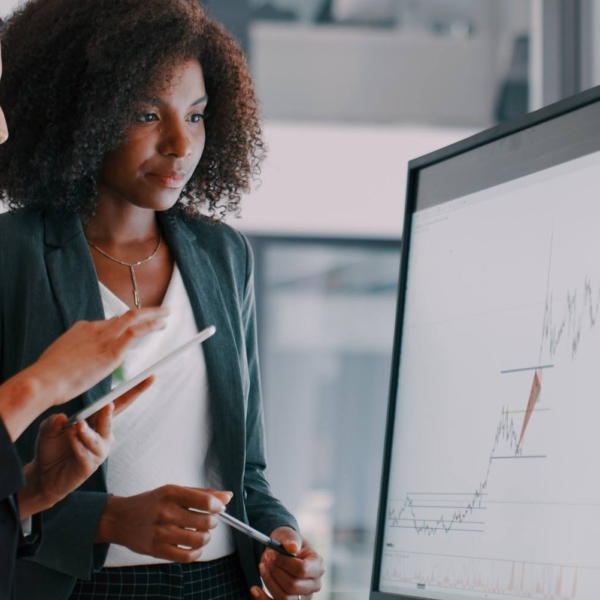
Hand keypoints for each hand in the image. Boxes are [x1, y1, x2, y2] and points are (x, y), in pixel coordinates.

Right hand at [0, 307, 167, 440]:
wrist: (43, 380)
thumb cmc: (47, 377)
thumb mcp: (60, 359)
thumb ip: (73, 356)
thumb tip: (76, 362)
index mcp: (81, 329)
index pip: (107, 323)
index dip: (123, 323)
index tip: (133, 325)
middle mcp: (94, 328)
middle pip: (124, 315)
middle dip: (144, 312)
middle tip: (159, 311)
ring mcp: (104, 337)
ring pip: (133, 318)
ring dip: (152, 315)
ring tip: (166, 314)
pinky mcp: (112, 350)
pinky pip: (136, 331)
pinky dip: (150, 325)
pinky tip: (160, 325)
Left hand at [18, 377, 153, 518]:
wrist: (43, 476)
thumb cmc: (50, 448)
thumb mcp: (48, 429)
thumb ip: (54, 422)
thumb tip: (62, 418)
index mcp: (97, 420)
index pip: (119, 402)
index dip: (134, 390)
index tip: (150, 377)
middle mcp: (103, 434)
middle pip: (112, 417)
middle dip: (109, 412)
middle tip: (108, 406)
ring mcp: (99, 450)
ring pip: (98, 437)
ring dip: (86, 432)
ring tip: (76, 427)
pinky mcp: (90, 465)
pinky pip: (86, 452)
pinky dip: (77, 444)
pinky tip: (69, 440)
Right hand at [96, 485, 232, 561]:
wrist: (120, 518)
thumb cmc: (152, 502)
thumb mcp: (174, 491)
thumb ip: (201, 493)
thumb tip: (228, 497)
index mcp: (171, 493)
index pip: (205, 501)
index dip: (218, 506)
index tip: (218, 508)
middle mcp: (166, 512)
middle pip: (205, 522)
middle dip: (212, 522)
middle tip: (207, 521)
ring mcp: (161, 532)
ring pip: (198, 540)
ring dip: (206, 538)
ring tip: (202, 534)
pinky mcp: (156, 550)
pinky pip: (186, 557)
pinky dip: (196, 553)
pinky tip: (194, 547)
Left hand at [251, 527, 323, 599]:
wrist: (284, 551)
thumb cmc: (288, 543)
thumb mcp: (289, 535)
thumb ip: (291, 539)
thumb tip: (292, 547)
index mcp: (317, 566)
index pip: (302, 570)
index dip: (284, 563)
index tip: (271, 554)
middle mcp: (314, 584)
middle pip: (293, 586)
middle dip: (275, 572)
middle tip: (266, 559)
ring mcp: (304, 597)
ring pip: (284, 598)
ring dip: (269, 583)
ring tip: (262, 568)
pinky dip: (263, 599)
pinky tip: (255, 589)